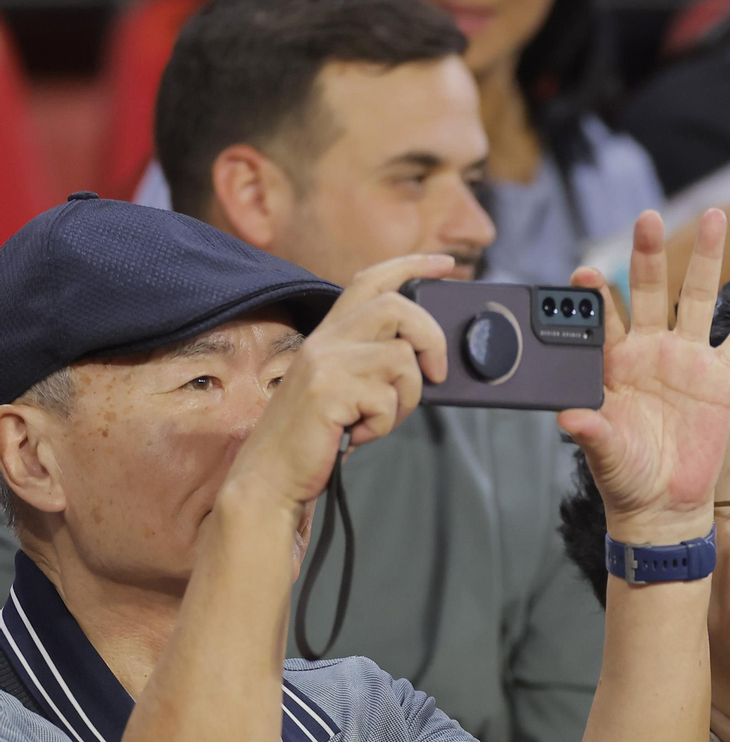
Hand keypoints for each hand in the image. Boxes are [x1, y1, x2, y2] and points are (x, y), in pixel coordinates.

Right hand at [223, 253, 453, 513]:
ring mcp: (324, 363)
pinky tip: (358, 434)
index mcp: (329, 335)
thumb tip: (431, 360)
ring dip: (405, 398)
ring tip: (378, 419)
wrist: (271, 476)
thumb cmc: (316, 437)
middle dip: (431, 339)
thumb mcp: (347, 388)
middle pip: (397, 308)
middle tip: (437, 373)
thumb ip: (376, 364)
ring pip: (401, 360)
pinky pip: (387, 400)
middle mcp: (324, 340)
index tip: (445, 265)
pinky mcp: (327, 392)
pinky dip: (384, 424)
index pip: (370, 281)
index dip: (411, 266)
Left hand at [562, 210, 729, 543]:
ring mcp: (688, 359)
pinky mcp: (722, 378)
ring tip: (713, 217)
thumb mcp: (603, 452)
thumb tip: (568, 418)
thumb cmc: (625, 475)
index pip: (603, 317)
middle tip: (647, 219)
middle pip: (651, 290)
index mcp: (614, 363)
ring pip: (698, 298)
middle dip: (649, 255)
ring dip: (706, 258)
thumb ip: (590, 431)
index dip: (593, 294)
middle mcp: (651, 350)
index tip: (582, 273)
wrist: (662, 504)